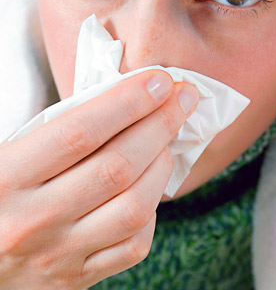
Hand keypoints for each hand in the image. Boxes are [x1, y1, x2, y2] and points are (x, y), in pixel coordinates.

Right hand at [0, 70, 198, 288]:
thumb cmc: (2, 194)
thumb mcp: (13, 154)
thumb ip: (62, 131)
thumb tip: (127, 99)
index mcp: (8, 177)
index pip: (80, 132)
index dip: (128, 102)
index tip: (159, 81)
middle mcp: (34, 219)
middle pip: (118, 166)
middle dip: (161, 124)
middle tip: (182, 98)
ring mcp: (59, 253)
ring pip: (134, 207)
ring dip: (162, 165)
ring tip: (166, 143)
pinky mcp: (78, 277)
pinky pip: (134, 245)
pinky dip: (152, 210)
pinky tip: (148, 188)